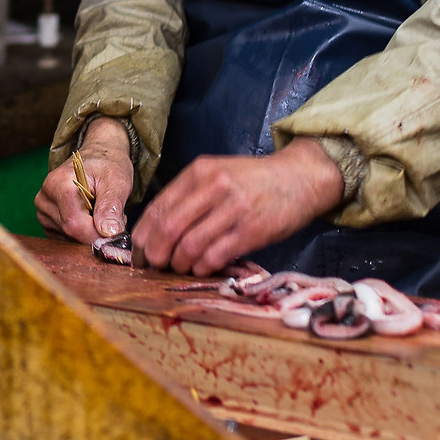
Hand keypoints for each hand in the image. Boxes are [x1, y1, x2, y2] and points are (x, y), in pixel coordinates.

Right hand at [36, 117, 134, 242]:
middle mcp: (44, 198)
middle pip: (71, 233)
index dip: (98, 236)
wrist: (98, 157)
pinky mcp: (46, 220)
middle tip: (114, 216)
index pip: (75, 225)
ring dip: (91, 233)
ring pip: (69, 238)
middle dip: (97, 233)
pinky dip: (82, 233)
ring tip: (102, 212)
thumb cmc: (108, 166)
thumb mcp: (117, 182)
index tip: (117, 232)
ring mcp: (42, 210)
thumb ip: (111, 207)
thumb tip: (108, 233)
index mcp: (58, 185)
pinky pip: (65, 238)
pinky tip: (91, 217)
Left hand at [133, 139, 343, 276]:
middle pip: (169, 229)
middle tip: (155, 265)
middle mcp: (214, 187)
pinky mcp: (252, 230)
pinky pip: (216, 256)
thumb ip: (189, 195)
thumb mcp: (218, 173)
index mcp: (200, 171)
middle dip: (156, 254)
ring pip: (190, 246)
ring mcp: (234, 209)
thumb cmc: (254, 180)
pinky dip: (202, 267)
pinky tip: (202, 268)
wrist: (300, 177)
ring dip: (179, 264)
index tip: (139, 251)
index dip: (143, 235)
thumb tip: (156, 230)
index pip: (158, 207)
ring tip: (181, 267)